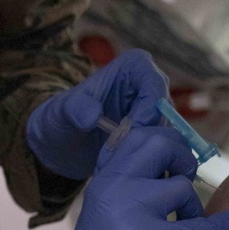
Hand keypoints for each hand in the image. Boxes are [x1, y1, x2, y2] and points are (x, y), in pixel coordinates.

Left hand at [25, 50, 168, 180]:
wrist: (61, 140)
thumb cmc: (62, 118)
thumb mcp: (62, 113)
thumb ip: (75, 109)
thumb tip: (93, 116)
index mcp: (134, 66)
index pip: (155, 86)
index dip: (147, 111)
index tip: (129, 133)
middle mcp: (150, 84)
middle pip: (166, 111)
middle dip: (147, 134)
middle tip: (122, 151)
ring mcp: (155, 108)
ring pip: (167, 131)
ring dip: (146, 148)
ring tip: (117, 157)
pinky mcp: (155, 131)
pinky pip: (164, 146)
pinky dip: (147, 157)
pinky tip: (123, 163)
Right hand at [64, 126, 228, 229]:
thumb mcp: (103, 209)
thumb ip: (125, 181)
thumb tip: (164, 153)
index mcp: (103, 179)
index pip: (136, 135)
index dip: (164, 136)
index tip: (177, 153)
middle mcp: (113, 187)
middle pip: (159, 144)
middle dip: (183, 156)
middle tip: (184, 176)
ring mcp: (129, 211)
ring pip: (181, 187)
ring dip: (190, 205)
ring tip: (181, 221)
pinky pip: (196, 225)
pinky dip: (220, 224)